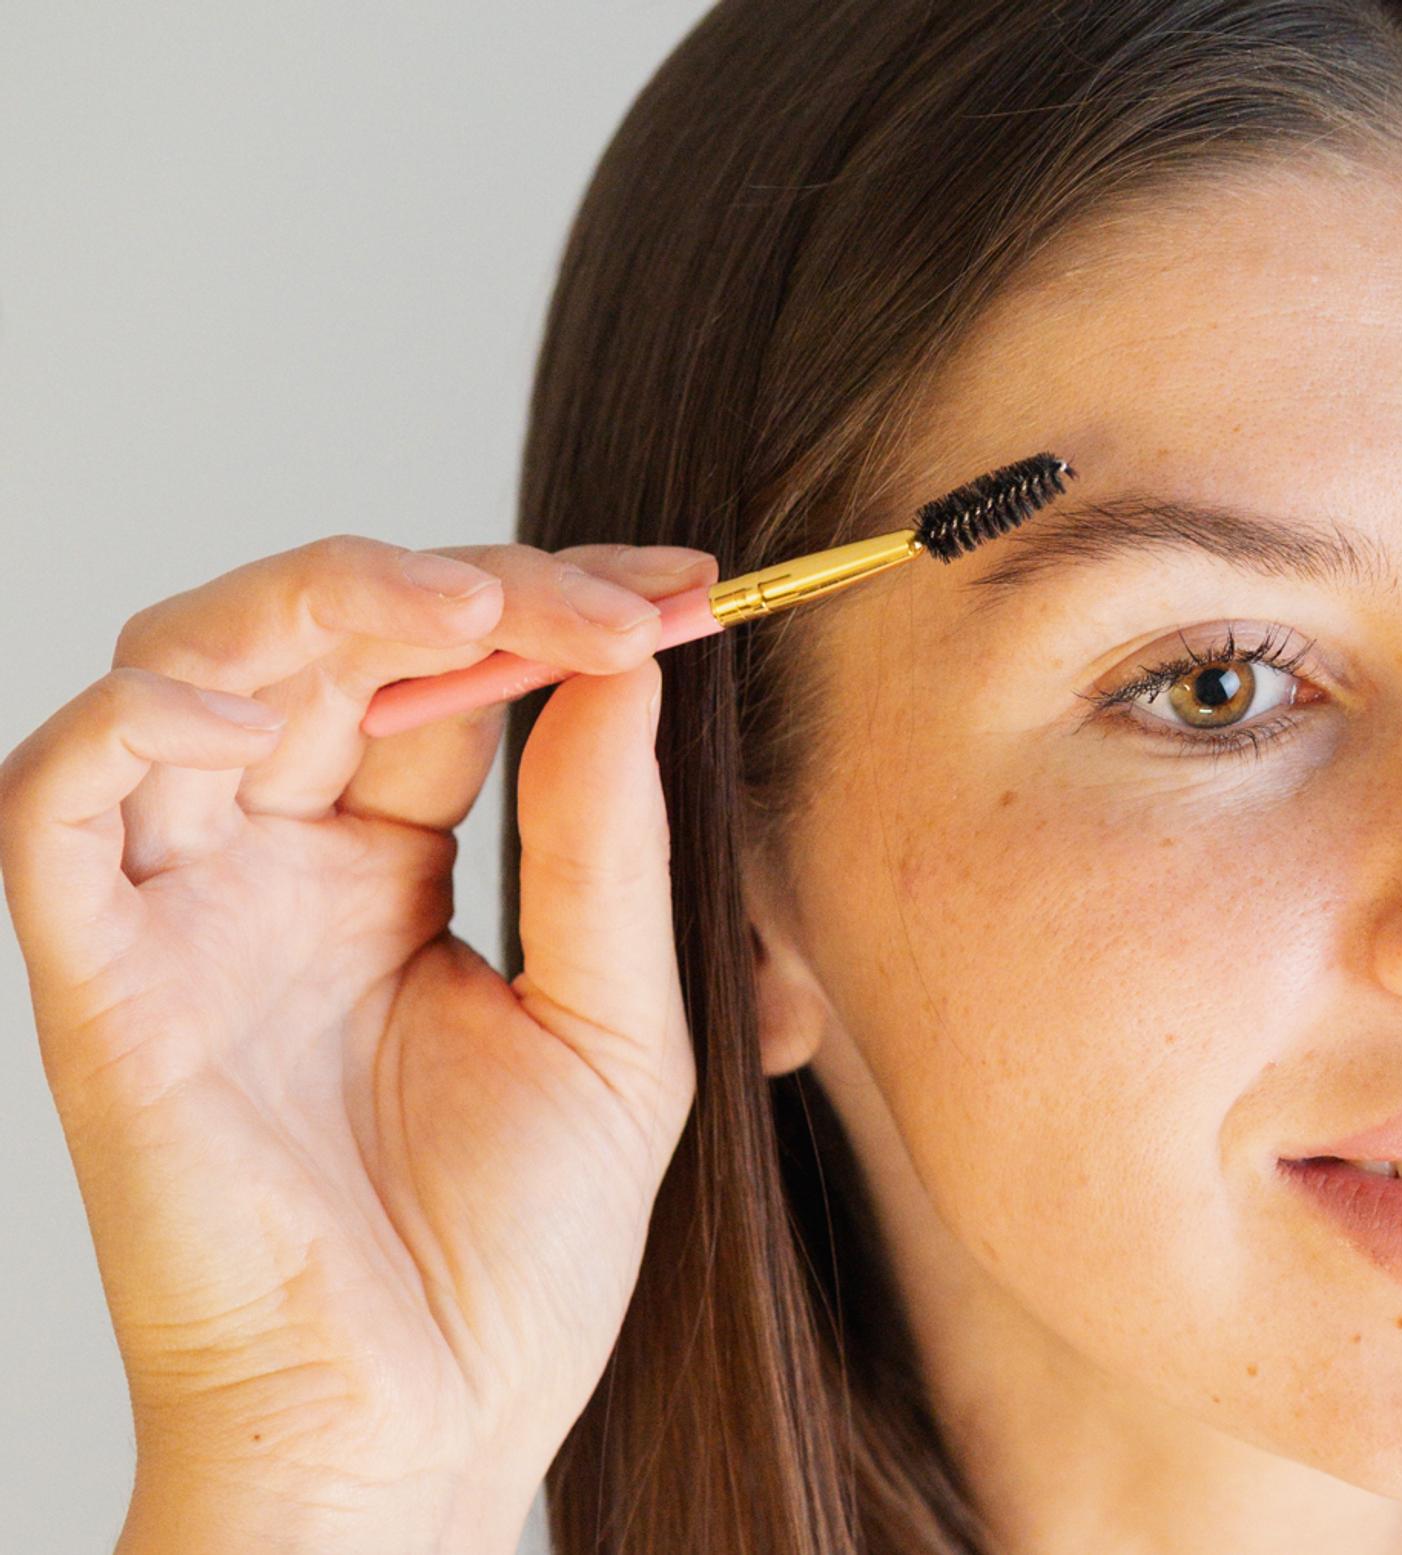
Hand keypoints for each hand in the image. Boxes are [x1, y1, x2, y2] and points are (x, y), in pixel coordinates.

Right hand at [0, 536, 710, 1552]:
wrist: (423, 1427)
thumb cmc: (515, 1259)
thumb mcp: (611, 1021)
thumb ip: (604, 845)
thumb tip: (625, 668)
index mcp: (394, 873)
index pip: (448, 678)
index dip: (549, 611)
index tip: (684, 587)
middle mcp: (277, 867)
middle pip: (327, 642)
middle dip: (469, 586)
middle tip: (615, 600)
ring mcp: (186, 908)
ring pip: (190, 668)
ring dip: (322, 602)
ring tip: (468, 611)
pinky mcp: (99, 975)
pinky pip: (61, 796)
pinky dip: (140, 716)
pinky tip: (263, 704)